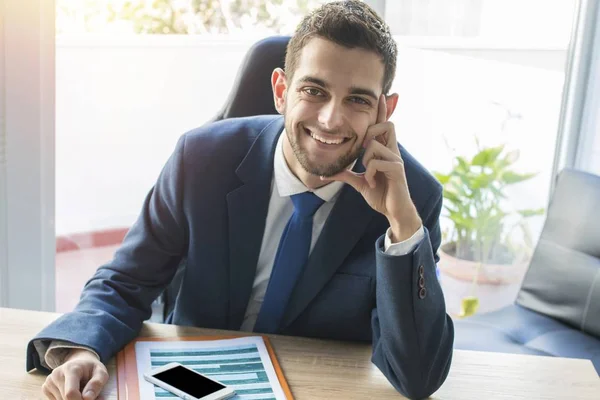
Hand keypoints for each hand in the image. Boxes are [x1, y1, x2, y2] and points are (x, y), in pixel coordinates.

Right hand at [42, 348, 107, 399]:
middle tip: (89, 396)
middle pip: (66, 399)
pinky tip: (72, 393)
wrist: (79, 363)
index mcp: (71, 369)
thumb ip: (97, 383)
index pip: (70, 393)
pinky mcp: (45, 388)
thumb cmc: (91, 369)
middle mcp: (57, 374)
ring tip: (81, 392)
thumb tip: (87, 398)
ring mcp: (49, 381)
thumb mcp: (101, 372)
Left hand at [321, 95, 421, 241]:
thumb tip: (325, 175)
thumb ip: (345, 175)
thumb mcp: (359, 183)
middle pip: (387, 125)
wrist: (393, 211)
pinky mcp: (397, 170)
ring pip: (375, 144)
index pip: (384, 126)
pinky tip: (371, 183)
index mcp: (384, 151)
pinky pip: (377, 162)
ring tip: (368, 174)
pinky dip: (369, 173)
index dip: (382, 111)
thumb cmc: (380, 194)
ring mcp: (396, 160)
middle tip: (362, 148)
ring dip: (366, 158)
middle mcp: (393, 151)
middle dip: (371, 132)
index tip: (380, 95)